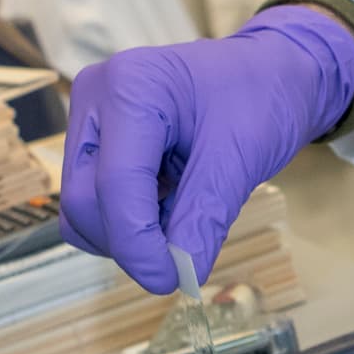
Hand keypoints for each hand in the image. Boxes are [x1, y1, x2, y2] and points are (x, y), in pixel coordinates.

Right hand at [58, 6, 353, 293]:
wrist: (271, 72)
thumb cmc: (262, 97)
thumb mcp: (241, 156)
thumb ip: (204, 216)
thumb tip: (180, 275)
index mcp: (130, 87)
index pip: (115, 185)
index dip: (138, 246)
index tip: (171, 281)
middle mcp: (96, 98)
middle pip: (86, 201)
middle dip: (131, 241)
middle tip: (187, 254)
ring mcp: (90, 120)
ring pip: (83, 208)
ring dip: (128, 234)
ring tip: (185, 212)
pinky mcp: (95, 142)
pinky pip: (94, 202)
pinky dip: (128, 221)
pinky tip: (169, 203)